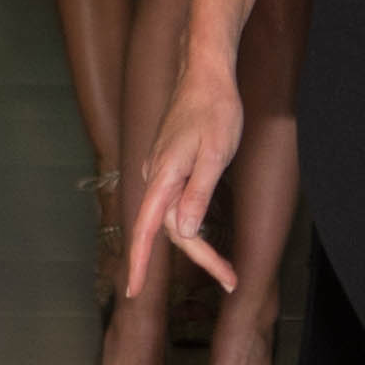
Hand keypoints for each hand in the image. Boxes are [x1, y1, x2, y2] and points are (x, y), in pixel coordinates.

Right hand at [126, 53, 246, 302]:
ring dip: (199, 244)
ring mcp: (161, 170)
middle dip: (200, 257)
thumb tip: (184, 231)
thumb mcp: (216, 154)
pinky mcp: (169, 164)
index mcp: (163, 175)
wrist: (206, 72)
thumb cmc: (215, 109)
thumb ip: (199, 193)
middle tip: (231, 279)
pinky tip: (205, 234)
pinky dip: (191, 223)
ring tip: (227, 267)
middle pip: (171, 228)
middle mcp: (155, 175)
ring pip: (174, 216)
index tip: (132, 292)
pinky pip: (175, 202)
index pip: (147, 228)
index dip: (141, 262)